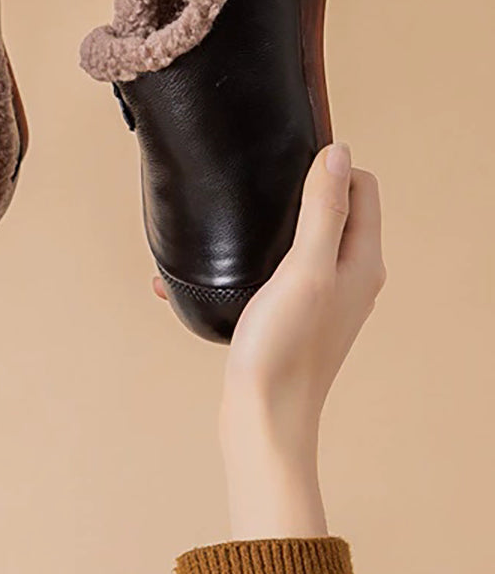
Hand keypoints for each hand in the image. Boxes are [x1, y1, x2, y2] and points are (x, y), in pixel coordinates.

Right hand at [156, 143, 386, 537]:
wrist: (263, 420)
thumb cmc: (285, 350)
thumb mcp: (305, 269)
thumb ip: (324, 210)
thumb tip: (338, 153)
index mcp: (363, 263)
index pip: (364, 188)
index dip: (331, 167)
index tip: (288, 165)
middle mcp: (350, 279)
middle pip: (333, 211)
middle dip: (296, 192)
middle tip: (255, 191)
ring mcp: (322, 300)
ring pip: (301, 241)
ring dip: (268, 228)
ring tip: (229, 229)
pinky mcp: (294, 318)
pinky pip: (276, 274)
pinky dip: (246, 267)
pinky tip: (209, 275)